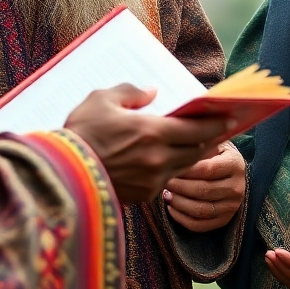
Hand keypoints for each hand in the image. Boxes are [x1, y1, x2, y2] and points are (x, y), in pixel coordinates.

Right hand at [64, 85, 230, 204]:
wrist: (59, 175)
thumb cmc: (78, 134)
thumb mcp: (101, 100)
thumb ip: (130, 92)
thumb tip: (151, 92)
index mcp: (152, 133)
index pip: (198, 129)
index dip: (217, 123)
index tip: (231, 117)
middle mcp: (157, 159)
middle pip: (196, 150)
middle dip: (210, 139)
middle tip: (219, 130)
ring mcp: (151, 181)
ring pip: (183, 167)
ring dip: (192, 154)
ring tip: (198, 143)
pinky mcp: (141, 196)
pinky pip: (164, 180)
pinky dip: (169, 168)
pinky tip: (166, 160)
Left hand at [163, 141, 246, 231]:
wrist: (232, 173)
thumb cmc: (216, 155)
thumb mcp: (213, 145)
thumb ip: (199, 148)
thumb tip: (178, 154)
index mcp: (234, 164)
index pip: (207, 169)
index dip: (186, 170)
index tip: (169, 166)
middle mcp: (236, 187)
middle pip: (203, 190)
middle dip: (179, 186)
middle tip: (163, 180)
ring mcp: (231, 206)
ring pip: (200, 210)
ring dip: (178, 203)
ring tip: (166, 193)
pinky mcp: (224, 220)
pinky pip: (199, 225)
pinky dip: (181, 218)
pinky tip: (171, 207)